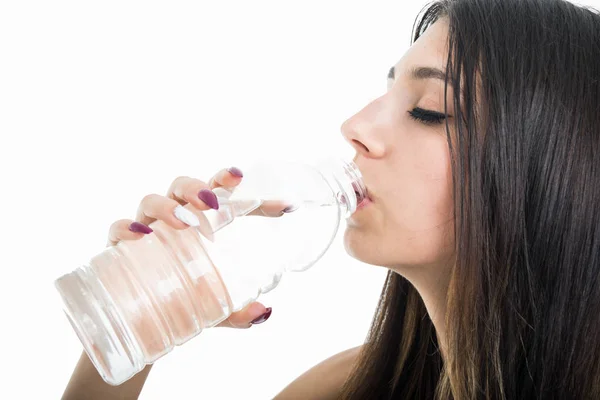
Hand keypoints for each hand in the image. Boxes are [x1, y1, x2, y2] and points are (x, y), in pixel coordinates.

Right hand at [106, 166, 271, 328]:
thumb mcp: (214, 308)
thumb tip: (263, 312)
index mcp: (199, 223)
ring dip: (166, 207)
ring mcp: (145, 230)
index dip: (228, 183)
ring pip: (152, 202)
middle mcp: (172, 219)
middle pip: (182, 188)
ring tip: (180, 222)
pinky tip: (138, 236)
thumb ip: (237, 310)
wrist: (138, 324)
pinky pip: (118, 229)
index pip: (216, 195)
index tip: (245, 181)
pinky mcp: (119, 247)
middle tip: (211, 202)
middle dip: (196, 188)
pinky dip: (126, 228)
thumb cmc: (182, 299)